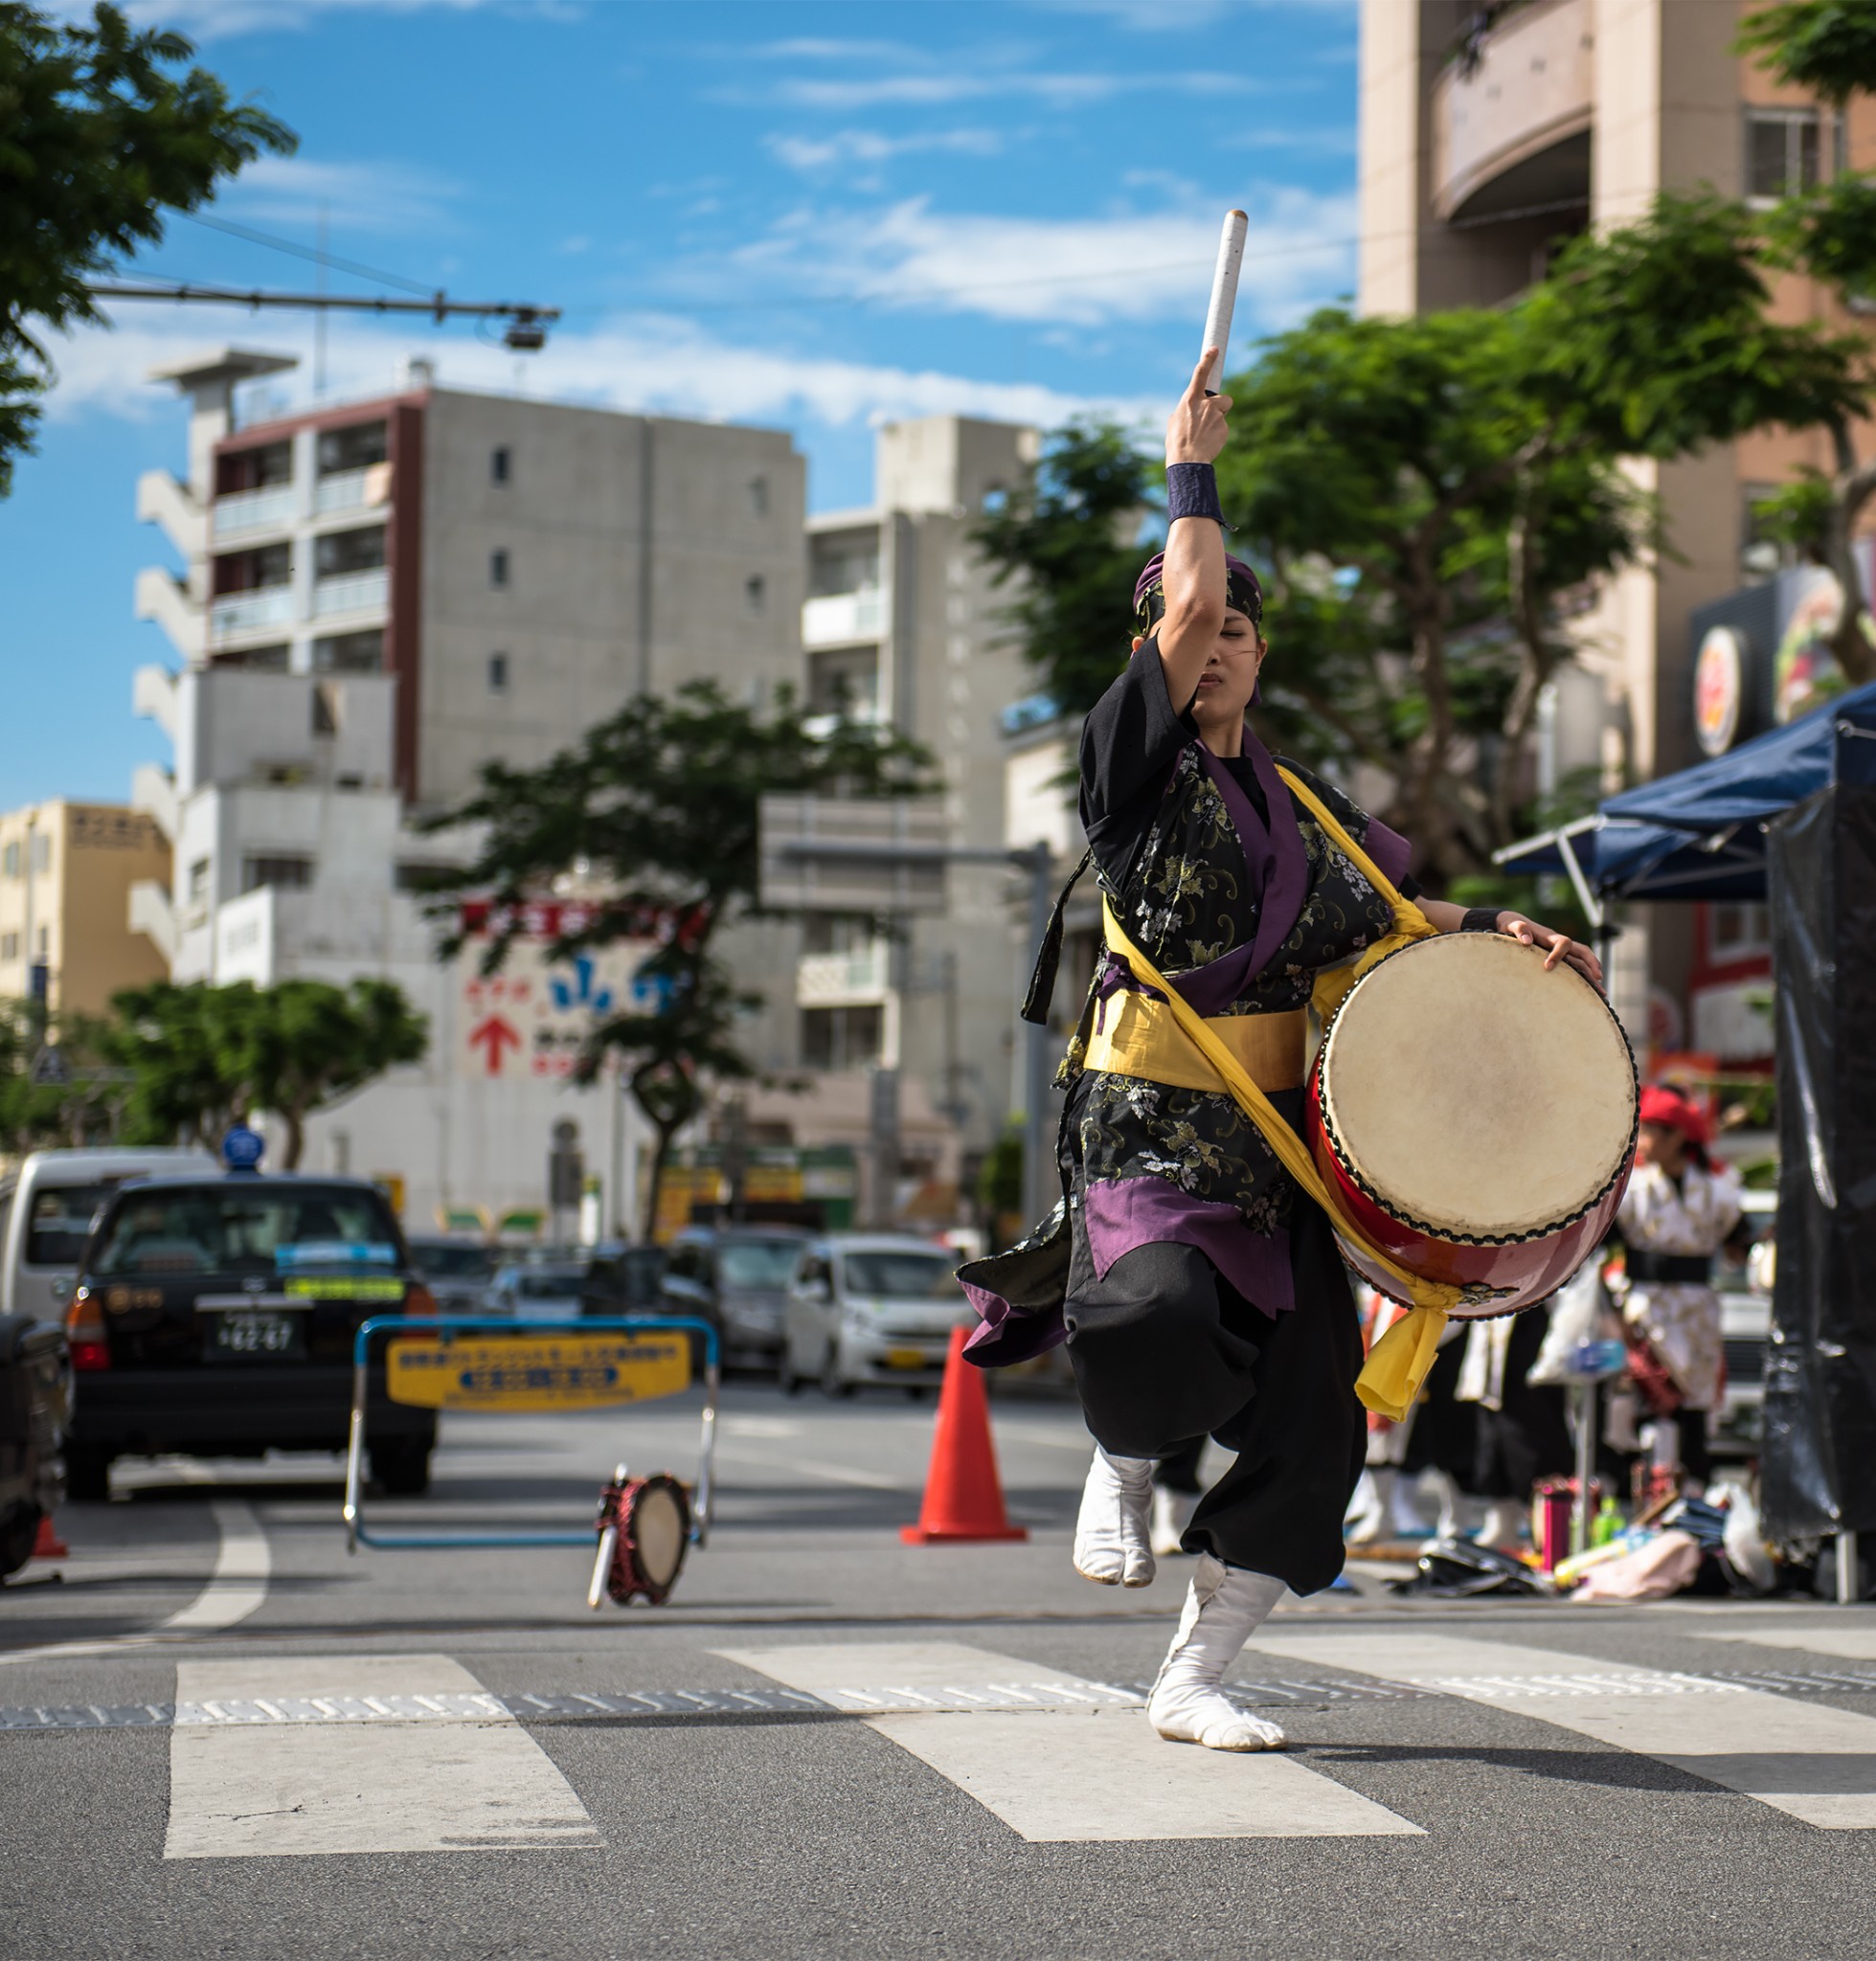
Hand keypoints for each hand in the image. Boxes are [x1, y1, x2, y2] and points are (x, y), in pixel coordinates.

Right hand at [1166, 349, 1230, 464]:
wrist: (1187, 461)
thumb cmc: (1177, 442)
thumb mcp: (1174, 422)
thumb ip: (1184, 410)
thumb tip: (1189, 411)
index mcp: (1190, 399)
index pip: (1201, 373)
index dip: (1208, 359)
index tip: (1214, 350)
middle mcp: (1206, 404)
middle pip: (1222, 398)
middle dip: (1219, 406)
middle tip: (1209, 419)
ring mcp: (1217, 415)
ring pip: (1223, 414)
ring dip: (1218, 420)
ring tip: (1206, 435)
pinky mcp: (1224, 428)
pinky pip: (1223, 427)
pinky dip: (1217, 434)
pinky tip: (1208, 442)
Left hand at [1497, 911, 1602, 990]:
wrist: (1516, 925)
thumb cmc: (1513, 926)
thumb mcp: (1513, 925)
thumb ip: (1519, 929)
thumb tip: (1526, 940)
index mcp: (1549, 936)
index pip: (1562, 942)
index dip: (1558, 954)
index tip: (1547, 967)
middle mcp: (1559, 943)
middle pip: (1582, 950)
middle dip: (1591, 963)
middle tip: (1597, 977)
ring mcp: (1561, 951)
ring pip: (1582, 961)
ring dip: (1592, 974)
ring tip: (1601, 992)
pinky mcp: (1560, 959)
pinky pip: (1576, 967)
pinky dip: (1584, 977)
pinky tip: (1589, 990)